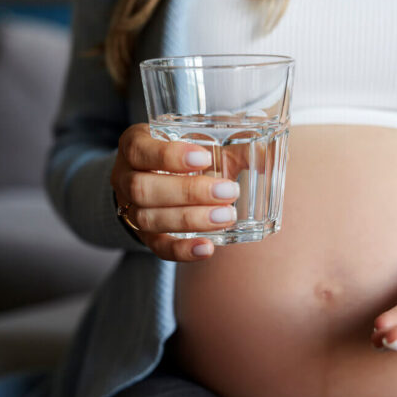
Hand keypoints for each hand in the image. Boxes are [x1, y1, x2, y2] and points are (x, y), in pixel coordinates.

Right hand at [110, 123, 247, 260]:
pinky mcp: (145, 236)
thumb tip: (272, 157)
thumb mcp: (200, 145)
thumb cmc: (182, 159)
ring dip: (190, 219)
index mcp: (135, 146)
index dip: (169, 156)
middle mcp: (125, 178)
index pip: (140, 150)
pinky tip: (207, 249)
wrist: (153, 181)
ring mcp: (131, 210)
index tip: (204, 158)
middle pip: (143, 189)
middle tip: (228, 191)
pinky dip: (182, 251)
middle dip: (188, 192)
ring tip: (226, 218)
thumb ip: (232, 149)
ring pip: (149, 219)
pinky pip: (157, 248)